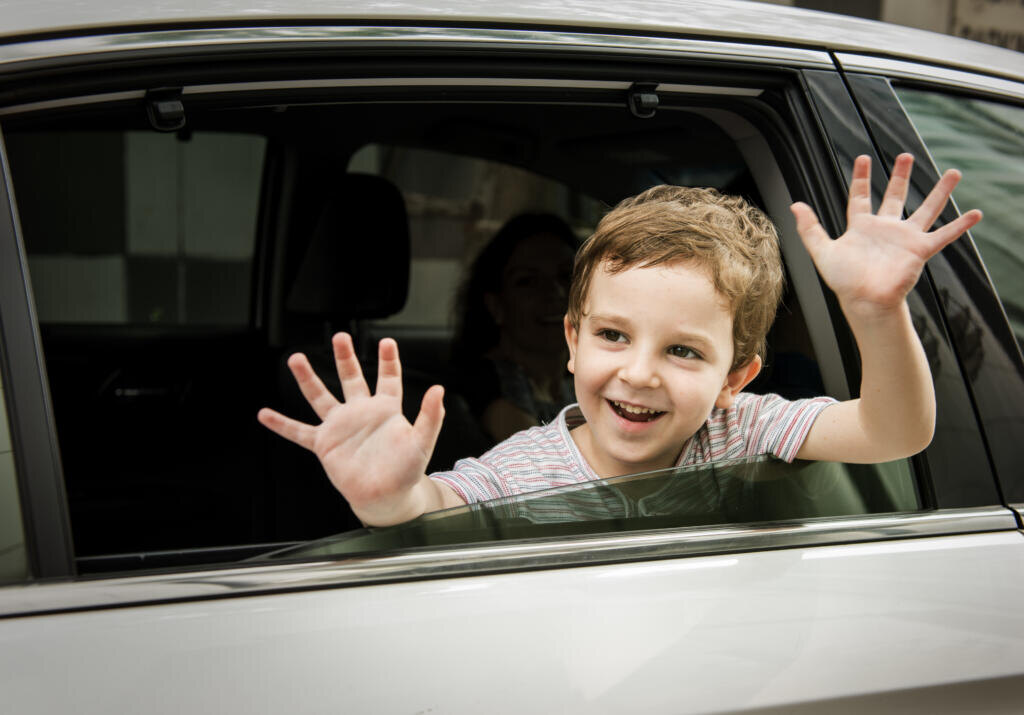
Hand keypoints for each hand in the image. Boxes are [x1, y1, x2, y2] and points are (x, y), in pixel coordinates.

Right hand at [257, 333, 444, 522]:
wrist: (386, 497)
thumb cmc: (407, 471)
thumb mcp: (423, 441)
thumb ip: (431, 416)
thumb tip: (439, 389)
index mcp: (386, 410)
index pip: (388, 379)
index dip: (388, 360)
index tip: (387, 342)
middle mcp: (361, 413)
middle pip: (351, 378)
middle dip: (345, 357)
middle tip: (339, 336)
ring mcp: (341, 427)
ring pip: (320, 397)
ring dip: (308, 378)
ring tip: (296, 358)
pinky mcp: (325, 445)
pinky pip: (299, 432)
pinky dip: (282, 425)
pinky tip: (265, 414)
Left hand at [791, 153, 981, 318]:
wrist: (864, 301)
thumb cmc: (844, 281)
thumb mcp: (822, 251)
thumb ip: (810, 228)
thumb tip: (795, 205)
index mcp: (861, 227)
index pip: (860, 196)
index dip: (861, 178)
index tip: (863, 158)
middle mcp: (885, 229)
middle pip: (894, 196)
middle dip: (900, 176)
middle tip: (905, 155)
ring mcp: (904, 238)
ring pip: (926, 209)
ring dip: (939, 191)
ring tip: (953, 174)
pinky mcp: (919, 250)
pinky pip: (944, 235)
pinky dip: (960, 225)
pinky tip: (976, 213)